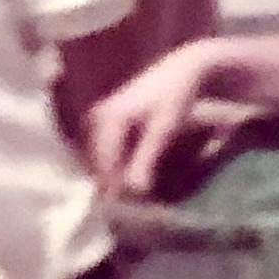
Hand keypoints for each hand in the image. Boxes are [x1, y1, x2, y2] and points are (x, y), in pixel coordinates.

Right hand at [85, 44, 227, 197]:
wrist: (182, 68)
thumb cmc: (176, 97)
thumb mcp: (163, 129)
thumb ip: (146, 159)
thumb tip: (134, 191)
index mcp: (107, 120)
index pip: (105, 165)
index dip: (113, 189)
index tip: (124, 210)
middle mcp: (96, 118)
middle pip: (100, 162)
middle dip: (111, 183)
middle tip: (124, 207)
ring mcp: (97, 118)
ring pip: (102, 158)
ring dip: (112, 175)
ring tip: (126, 196)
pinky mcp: (104, 120)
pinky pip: (106, 150)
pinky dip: (115, 164)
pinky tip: (126, 176)